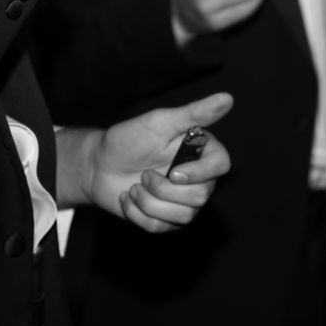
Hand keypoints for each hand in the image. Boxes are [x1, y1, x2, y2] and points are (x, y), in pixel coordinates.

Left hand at [88, 92, 233, 232]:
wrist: (98, 165)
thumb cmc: (129, 139)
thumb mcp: (159, 122)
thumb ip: (194, 113)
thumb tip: (228, 98)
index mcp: (199, 152)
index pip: (222, 165)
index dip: (201, 173)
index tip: (174, 172)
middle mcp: (197, 178)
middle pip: (200, 197)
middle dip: (163, 189)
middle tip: (144, 174)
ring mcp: (182, 202)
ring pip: (182, 216)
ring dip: (149, 202)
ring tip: (135, 186)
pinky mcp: (166, 220)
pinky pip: (160, 228)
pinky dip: (137, 213)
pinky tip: (128, 197)